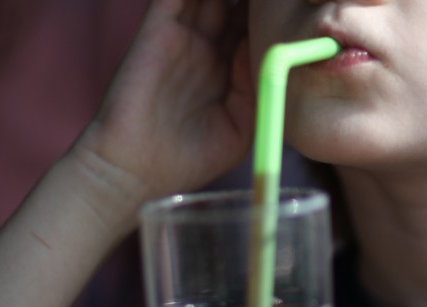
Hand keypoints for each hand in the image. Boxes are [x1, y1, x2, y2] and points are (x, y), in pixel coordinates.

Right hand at [74, 0, 255, 198]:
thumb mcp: (241, 126)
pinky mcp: (159, 29)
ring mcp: (183, 36)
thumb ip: (259, 86)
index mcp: (229, 69)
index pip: (255, 28)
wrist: (135, 170)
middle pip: (236, 5)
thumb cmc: (189, 160)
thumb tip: (272, 48)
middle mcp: (207, 48)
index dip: (269, 16)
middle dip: (253, 2)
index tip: (291, 9)